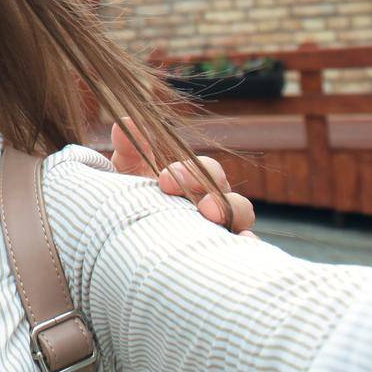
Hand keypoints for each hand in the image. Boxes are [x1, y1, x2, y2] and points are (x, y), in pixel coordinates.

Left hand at [109, 117, 255, 236]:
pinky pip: (245, 246)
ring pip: (241, 214)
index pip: (204, 168)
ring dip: (232, 212)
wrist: (124, 240)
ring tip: (212, 217)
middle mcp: (210, 201)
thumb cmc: (131, 202)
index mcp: (193, 181)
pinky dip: (248, 242)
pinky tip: (242, 241)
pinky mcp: (220, 250)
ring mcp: (219, 226)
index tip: (163, 180)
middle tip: (197, 202)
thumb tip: (126, 121)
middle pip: (225, 189)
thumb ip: (129, 149)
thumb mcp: (127, 175)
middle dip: (213, 191)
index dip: (190, 170)